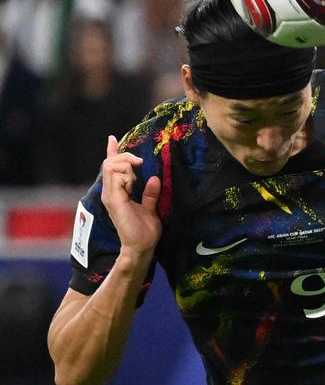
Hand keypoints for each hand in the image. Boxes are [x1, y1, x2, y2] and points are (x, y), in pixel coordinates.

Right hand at [100, 135, 161, 256]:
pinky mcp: (113, 200)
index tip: (112, 138)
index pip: (111, 167)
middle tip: (140, 162)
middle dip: (126, 156)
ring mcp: (110, 195)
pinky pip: (115, 177)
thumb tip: (154, 178)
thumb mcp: (150, 207)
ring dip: (126, 166)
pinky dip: (126, 175)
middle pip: (111, 162)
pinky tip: (132, 183)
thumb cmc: (145, 230)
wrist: (141, 246)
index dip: (112, 151)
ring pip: (111, 166)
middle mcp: (110, 192)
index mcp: (118, 192)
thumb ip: (150, 193)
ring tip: (136, 179)